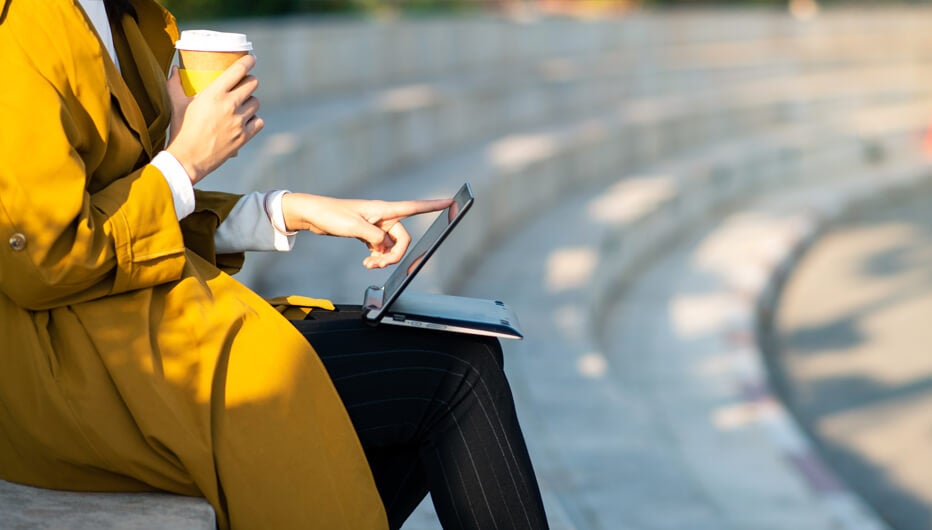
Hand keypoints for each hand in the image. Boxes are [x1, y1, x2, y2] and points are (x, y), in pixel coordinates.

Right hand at [165, 55, 264, 184]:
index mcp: (214, 93)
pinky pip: (258, 121)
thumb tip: (175, 70)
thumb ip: (175, 84)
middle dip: (249, 81)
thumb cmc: (181, 129)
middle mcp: (230, 105)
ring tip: (242, 104)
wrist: (188, 158)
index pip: (238, 70)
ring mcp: (239, 121)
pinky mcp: (244, 136)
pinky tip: (246, 120)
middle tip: (244, 84)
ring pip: (256, 102)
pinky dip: (254, 120)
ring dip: (250, 101)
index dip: (248, 61)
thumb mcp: (177, 104)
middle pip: (252, 83)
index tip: (252, 58)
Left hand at [280, 193, 453, 268]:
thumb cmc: (331, 215)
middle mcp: (383, 217)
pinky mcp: (368, 233)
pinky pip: (382, 248)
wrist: (314, 215)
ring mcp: (376, 226)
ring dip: (384, 258)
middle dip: (394, 255)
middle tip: (377, 265)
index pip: (415, 207)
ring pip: (392, 246)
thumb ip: (373, 236)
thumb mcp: (353, 227)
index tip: (452, 201)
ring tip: (369, 265)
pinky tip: (367, 262)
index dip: (435, 205)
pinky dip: (377, 257)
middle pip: (403, 238)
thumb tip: (385, 245)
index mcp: (384, 210)